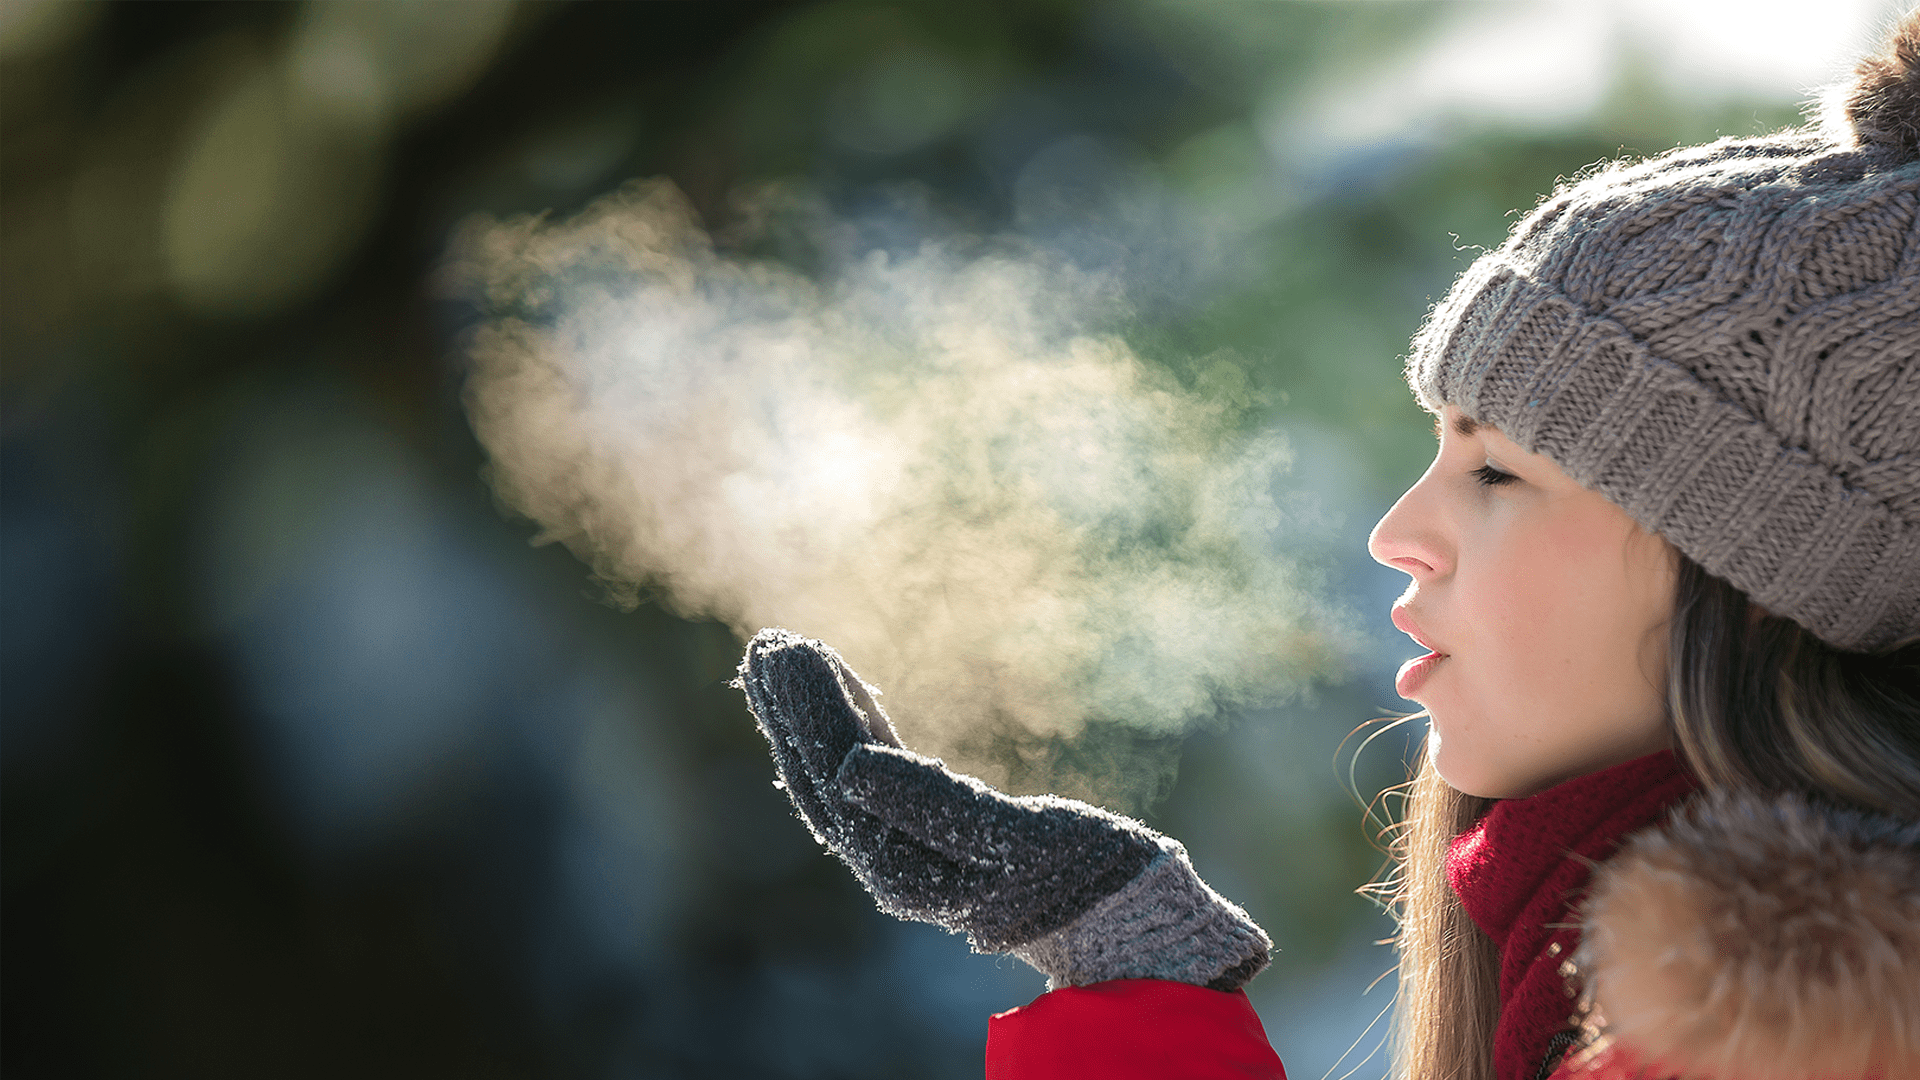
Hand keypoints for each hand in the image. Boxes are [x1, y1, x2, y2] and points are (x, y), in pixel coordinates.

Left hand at [737, 627, 1270, 991]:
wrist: (1127, 919)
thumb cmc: (1086, 876)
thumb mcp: (1020, 841)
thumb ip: (934, 807)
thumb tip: (846, 769)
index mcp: (906, 868)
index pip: (836, 775)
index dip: (808, 710)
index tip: (789, 647)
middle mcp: (893, 867)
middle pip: (823, 776)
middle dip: (794, 708)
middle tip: (769, 640)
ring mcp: (909, 854)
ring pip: (839, 776)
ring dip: (811, 717)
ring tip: (785, 657)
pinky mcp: (932, 838)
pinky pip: (874, 779)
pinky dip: (855, 730)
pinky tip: (847, 695)